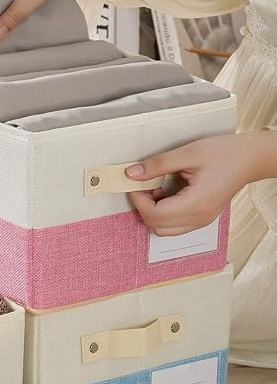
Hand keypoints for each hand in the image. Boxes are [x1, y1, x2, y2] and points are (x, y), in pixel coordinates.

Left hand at [127, 131, 276, 235]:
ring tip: (157, 189)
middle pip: (156, 225)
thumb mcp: (188, 154)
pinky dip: (164, 214)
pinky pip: (175, 225)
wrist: (251, 158)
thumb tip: (132, 174)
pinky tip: (167, 194)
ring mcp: (201, 221)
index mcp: (195, 204)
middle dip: (143, 206)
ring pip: (164, 229)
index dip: (138, 199)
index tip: (135, 183)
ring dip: (153, 212)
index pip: (154, 214)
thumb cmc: (226, 154)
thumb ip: (158, 165)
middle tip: (144, 185)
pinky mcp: (202, 218)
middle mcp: (198, 218)